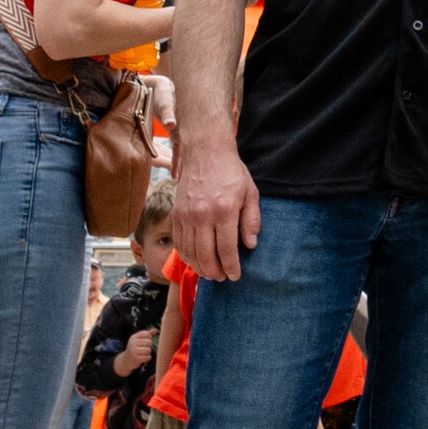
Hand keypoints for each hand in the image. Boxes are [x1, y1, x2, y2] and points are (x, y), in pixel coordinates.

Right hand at [172, 149, 261, 281]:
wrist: (204, 151)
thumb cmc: (231, 172)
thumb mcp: (250, 193)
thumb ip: (251, 220)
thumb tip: (250, 245)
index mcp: (224, 210)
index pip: (226, 249)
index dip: (231, 267)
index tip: (235, 276)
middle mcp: (203, 215)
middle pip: (206, 255)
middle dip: (215, 272)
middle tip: (222, 278)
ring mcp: (186, 215)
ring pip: (190, 252)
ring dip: (200, 267)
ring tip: (210, 273)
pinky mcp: (176, 213)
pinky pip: (179, 242)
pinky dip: (186, 256)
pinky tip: (195, 260)